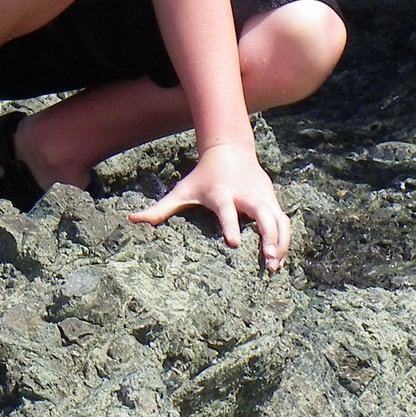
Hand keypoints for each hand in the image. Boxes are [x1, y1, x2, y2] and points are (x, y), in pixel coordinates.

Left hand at [127, 141, 290, 270]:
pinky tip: (279, 259)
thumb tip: (131, 219)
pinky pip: (283, 221)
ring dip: (280, 242)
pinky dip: (284, 239)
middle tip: (268, 258)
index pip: (227, 211)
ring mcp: (261, 196)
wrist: (229, 150)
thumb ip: (159, 208)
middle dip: (268, 236)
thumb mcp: (181, 190)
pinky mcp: (272, 199)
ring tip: (274, 266)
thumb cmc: (202, 176)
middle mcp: (245, 195)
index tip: (233, 245)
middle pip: (262, 214)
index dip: (230, 226)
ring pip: (278, 219)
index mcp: (221, 194)